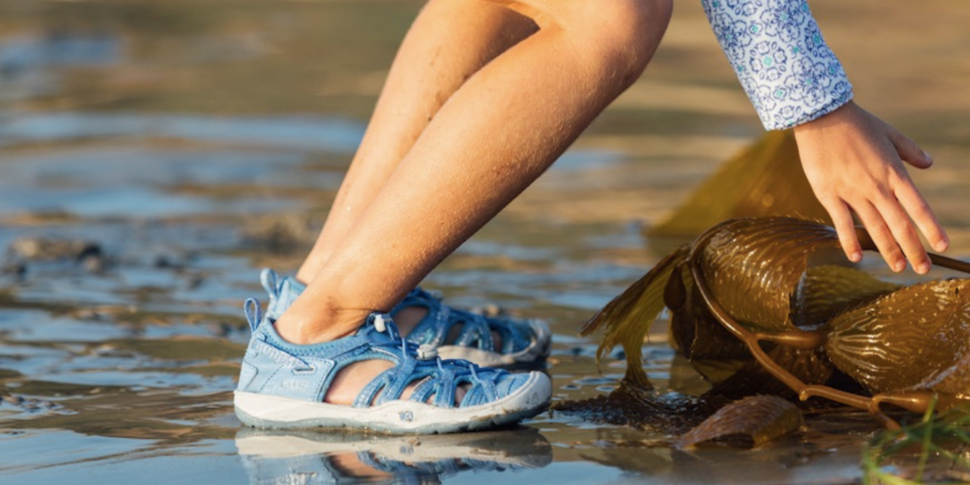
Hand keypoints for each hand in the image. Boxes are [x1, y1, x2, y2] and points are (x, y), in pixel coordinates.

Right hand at [794, 100, 947, 273]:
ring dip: (889, 250)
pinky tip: (856, 257)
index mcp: (894, 173)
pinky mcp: (829, 193)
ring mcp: (852, 191)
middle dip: (913, 249)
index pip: (918, 207)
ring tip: (899, 268)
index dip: (931, 228)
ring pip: (875, 227)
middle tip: (922, 269)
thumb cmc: (857, 123)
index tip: (942, 246)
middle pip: (899, 224)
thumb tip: (929, 164)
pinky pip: (842, 222)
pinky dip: (850, 241)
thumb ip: (910, 151)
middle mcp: (876, 186)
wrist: (822, 116)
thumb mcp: (890, 133)